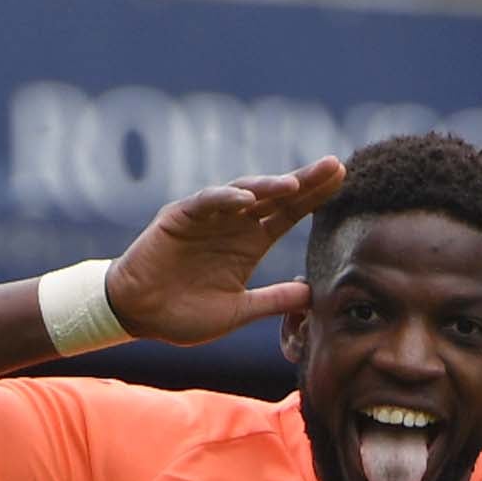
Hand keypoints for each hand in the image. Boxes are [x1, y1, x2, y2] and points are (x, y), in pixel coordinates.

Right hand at [103, 161, 347, 344]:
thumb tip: (312, 296)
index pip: (288, 214)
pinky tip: (247, 199)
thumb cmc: (184, 313)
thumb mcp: (238, 312)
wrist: (138, 315)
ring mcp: (207, 217)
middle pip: (275, 195)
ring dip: (269, 186)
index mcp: (249, 243)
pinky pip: (206, 202)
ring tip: (295, 185)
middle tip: (335, 165)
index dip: (315, 198)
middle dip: (305, 181)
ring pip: (244, 192)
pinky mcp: (179, 217)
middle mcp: (233, 223)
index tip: (343, 183)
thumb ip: (272, 302)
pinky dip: (225, 199)